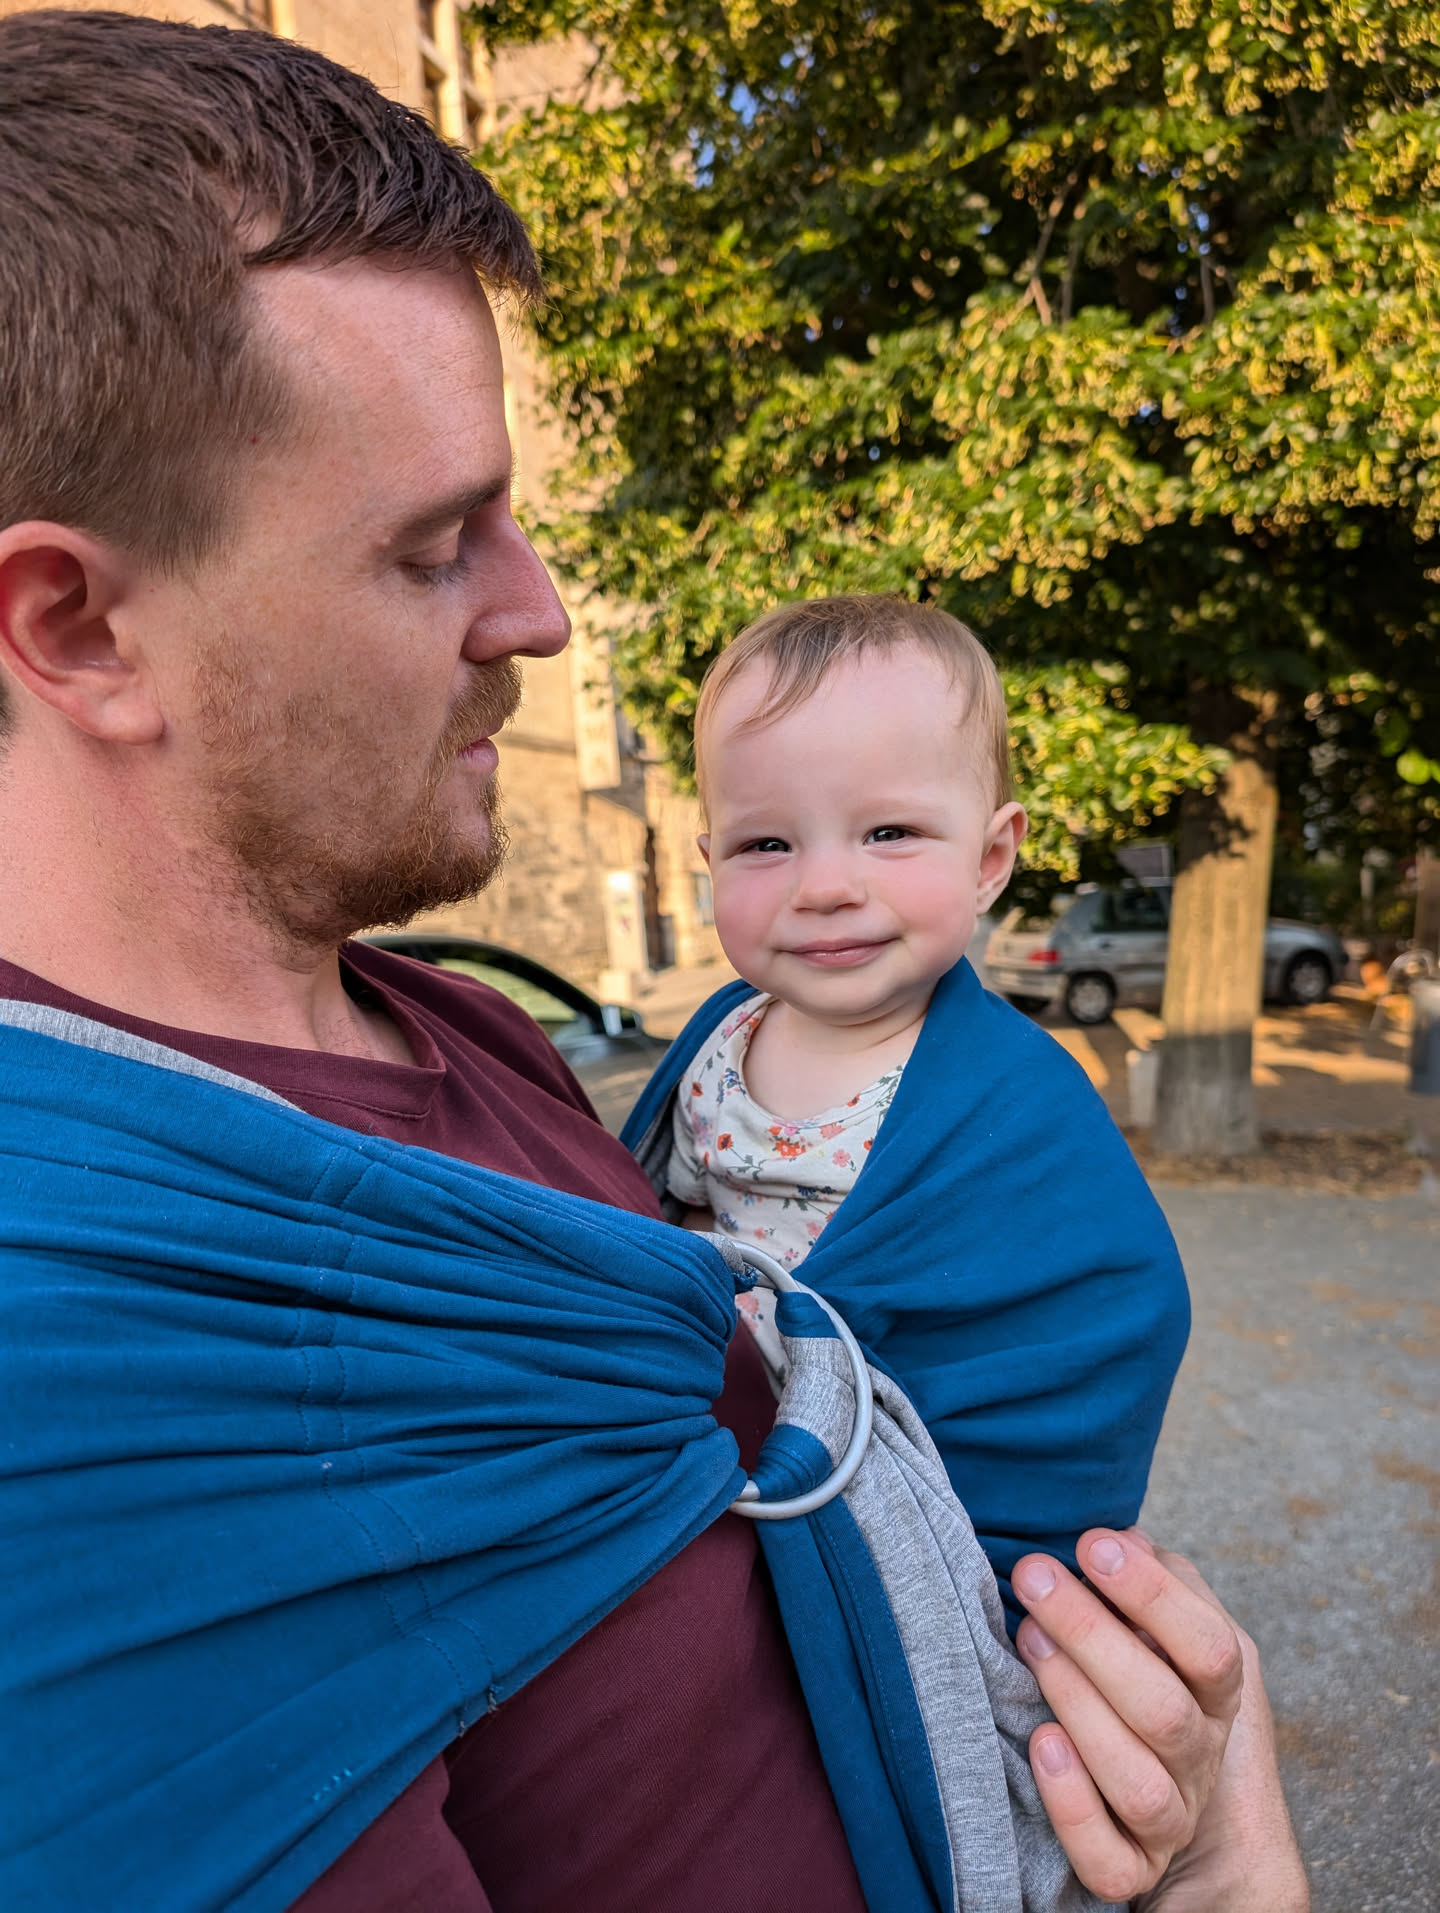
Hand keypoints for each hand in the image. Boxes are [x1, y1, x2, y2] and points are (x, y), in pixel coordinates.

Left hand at [1010, 1527, 1281, 1904]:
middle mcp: (1200, 1756)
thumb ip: (1152, 1576)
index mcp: (1216, 1691)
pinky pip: (1110, 1861)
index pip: (1209, 1646)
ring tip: (1028, 1640)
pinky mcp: (1132, 1869)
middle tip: (1034, 1576)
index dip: (1153, 1595)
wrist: (1156, 1782)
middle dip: (1091, 1635)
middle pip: (1162, 1709)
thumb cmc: (1145, 1672)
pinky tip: (1040, 1741)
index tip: (1093, 1543)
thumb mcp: (1160, 1621)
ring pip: (1137, 1782)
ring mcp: (1170, 1817)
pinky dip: (1073, 1806)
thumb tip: (1124, 1536)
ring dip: (1078, 1706)